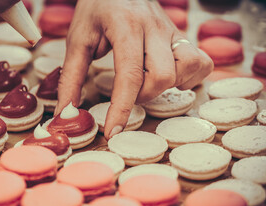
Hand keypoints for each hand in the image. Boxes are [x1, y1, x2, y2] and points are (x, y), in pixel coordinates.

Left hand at [54, 0, 212, 139]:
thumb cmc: (95, 10)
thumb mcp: (78, 40)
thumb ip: (71, 77)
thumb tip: (67, 112)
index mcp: (125, 26)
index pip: (130, 74)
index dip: (121, 108)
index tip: (112, 131)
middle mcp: (154, 27)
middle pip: (163, 76)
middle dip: (143, 96)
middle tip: (127, 92)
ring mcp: (171, 30)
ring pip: (186, 68)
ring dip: (166, 86)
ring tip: (146, 81)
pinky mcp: (181, 34)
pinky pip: (201, 62)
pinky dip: (187, 77)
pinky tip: (168, 75)